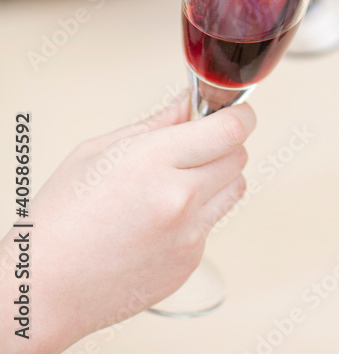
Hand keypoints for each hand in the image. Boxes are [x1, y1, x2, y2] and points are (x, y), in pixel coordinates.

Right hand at [0, 98, 255, 352]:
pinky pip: (212, 224)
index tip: (234, 112)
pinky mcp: (190, 262)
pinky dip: (198, 215)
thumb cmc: (60, 219)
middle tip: (195, 146)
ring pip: (234, 189)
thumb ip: (154, 124)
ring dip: (218, 178)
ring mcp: (188, 234)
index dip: (239, 115)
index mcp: (154, 161)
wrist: (46, 288)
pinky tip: (160, 220)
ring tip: (178, 182)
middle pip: (238, 156)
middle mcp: (180, 198)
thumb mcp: (99, 151)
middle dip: (223, 144)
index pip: (231, 129)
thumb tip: (188, 105)